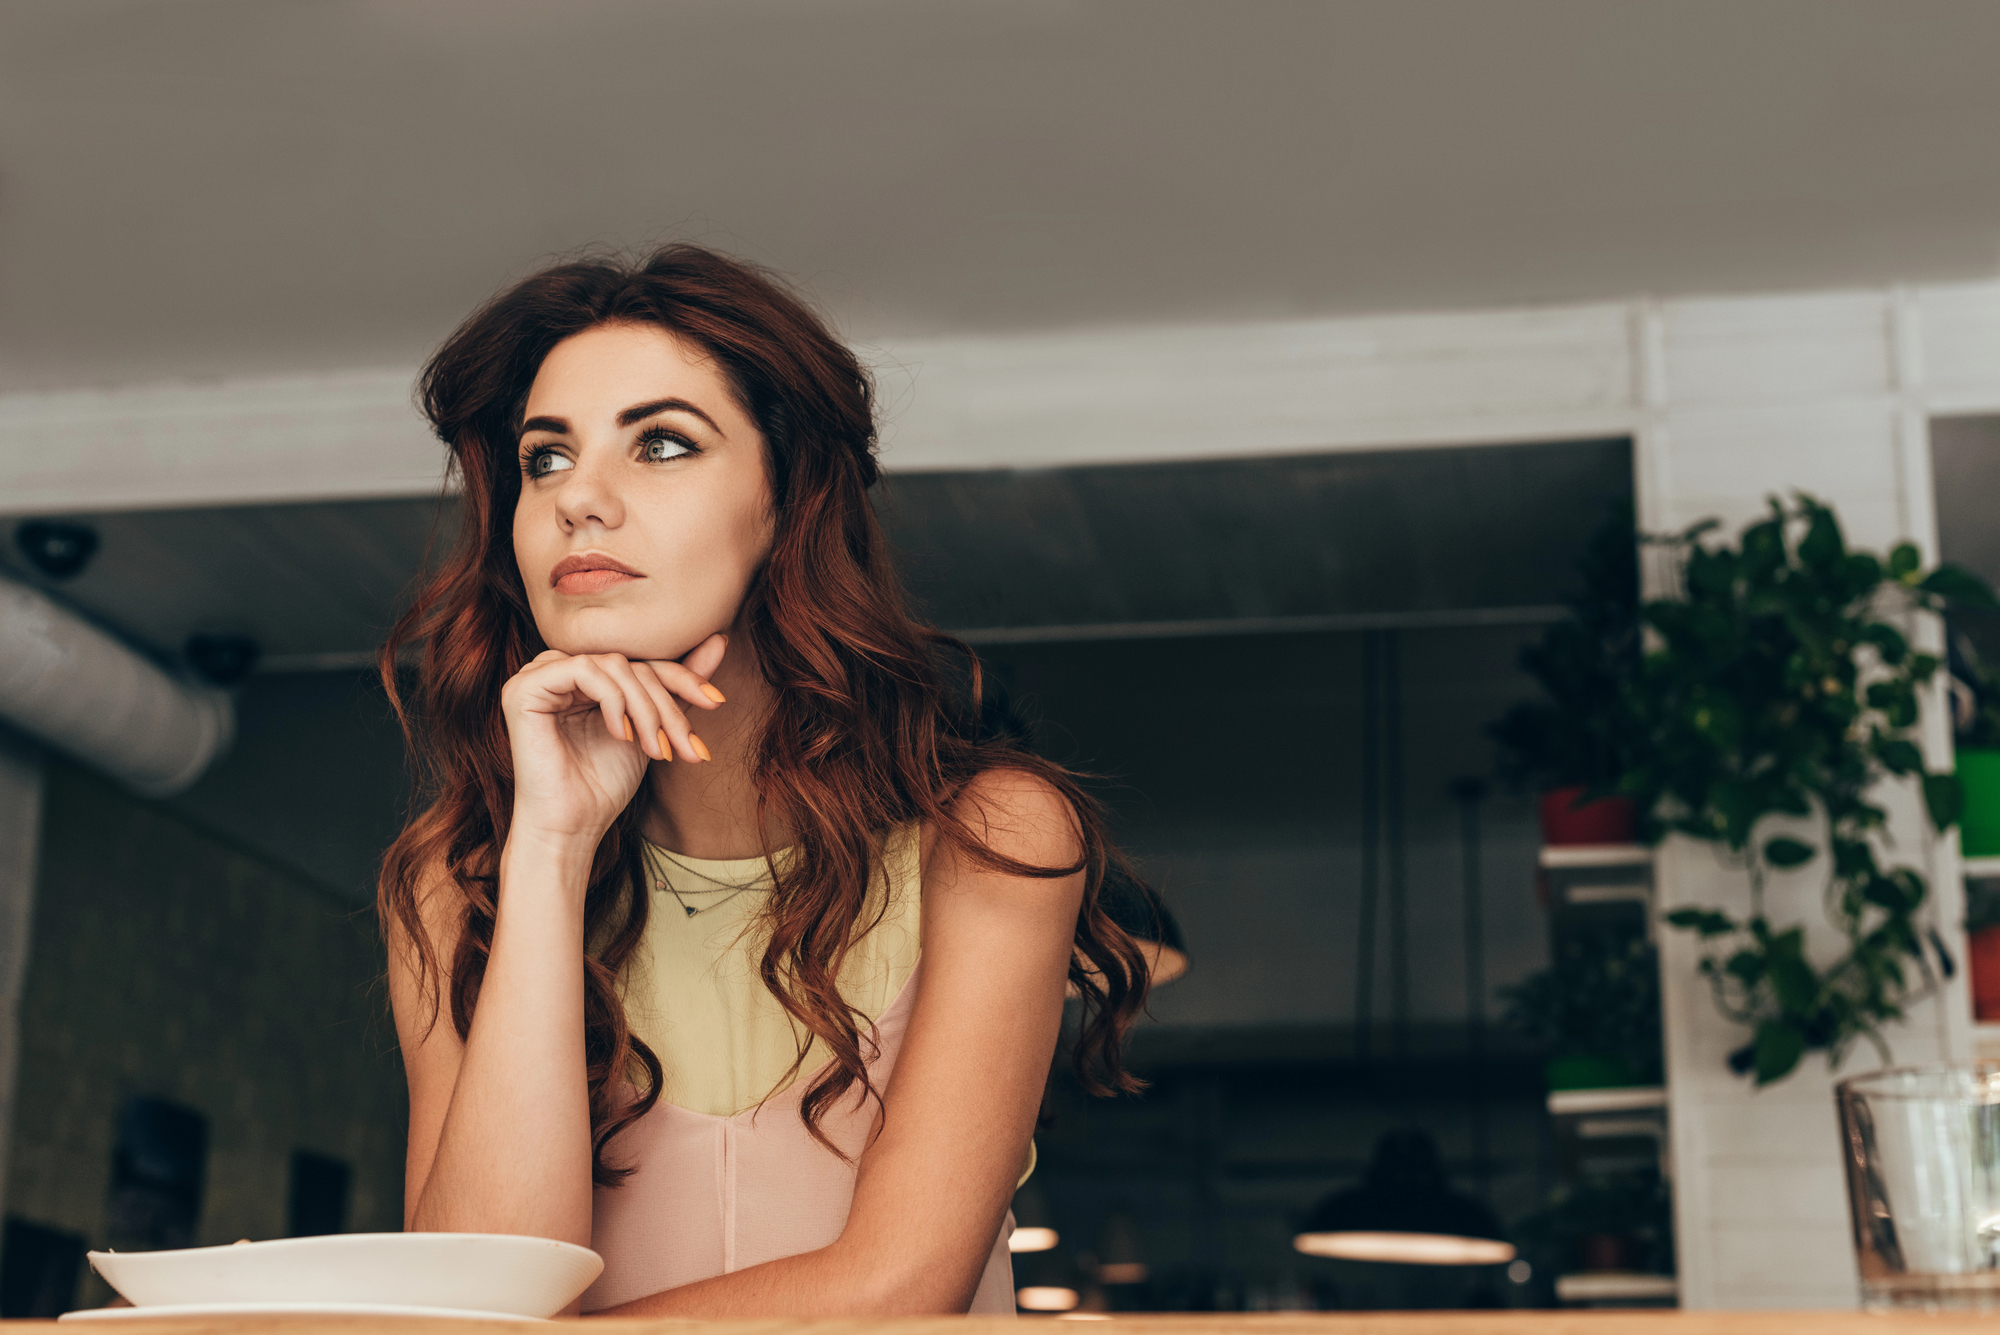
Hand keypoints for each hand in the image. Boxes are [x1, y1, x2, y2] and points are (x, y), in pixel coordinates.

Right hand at [501, 633, 728, 849]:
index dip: (683, 678)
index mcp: (585, 676)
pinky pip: (583, 671)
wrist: (573, 825)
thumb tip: (720, 639)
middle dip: (665, 705)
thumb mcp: (653, 727)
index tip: (717, 701)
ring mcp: (538, 675)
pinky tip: (620, 734)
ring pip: (613, 665)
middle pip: (630, 663)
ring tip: (655, 749)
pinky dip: (612, 701)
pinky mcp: (523, 688)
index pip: (641, 662)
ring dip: (645, 708)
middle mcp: (558, 668)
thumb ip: (678, 686)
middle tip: (684, 744)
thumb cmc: (605, 783)